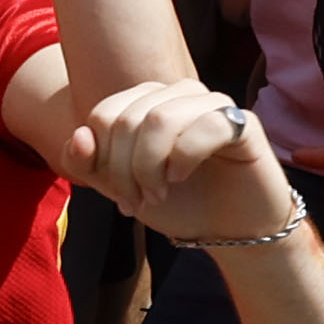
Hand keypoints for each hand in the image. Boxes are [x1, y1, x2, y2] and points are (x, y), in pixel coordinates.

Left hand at [66, 79, 299, 242]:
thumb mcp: (119, 187)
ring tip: (156, 194)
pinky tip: (182, 177)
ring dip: (149, 166)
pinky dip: (184, 158)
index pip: (104, 115)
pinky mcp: (243, 123)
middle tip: (136, 201)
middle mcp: (178, 94)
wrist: (229, 230)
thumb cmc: (177, 201)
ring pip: (160, 118)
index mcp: (147, 101)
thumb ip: (88, 163)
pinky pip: (203, 127)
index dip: (101, 159)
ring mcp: (212, 104)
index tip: (119, 195)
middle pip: (127, 119)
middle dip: (123, 170)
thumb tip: (80, 136)